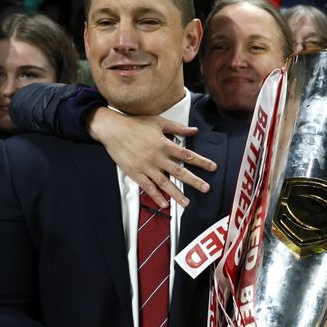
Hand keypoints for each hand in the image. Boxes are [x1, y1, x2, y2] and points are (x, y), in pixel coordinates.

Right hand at [88, 107, 216, 207]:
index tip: (213, 167)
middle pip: (179, 171)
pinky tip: (164, 204)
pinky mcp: (135, 172)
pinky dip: (156, 196)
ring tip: (186, 203)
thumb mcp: (158, 122)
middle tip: (206, 189)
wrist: (112, 129)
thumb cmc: (135, 123)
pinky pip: (147, 187)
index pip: (187, 155)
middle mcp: (157, 157)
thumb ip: (177, 127)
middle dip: (194, 181)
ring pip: (164, 183)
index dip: (201, 161)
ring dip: (176, 194)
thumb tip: (194, 129)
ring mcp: (146, 166)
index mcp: (164, 144)